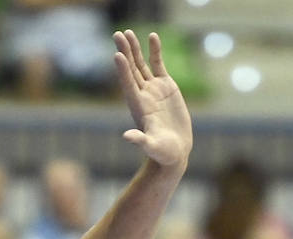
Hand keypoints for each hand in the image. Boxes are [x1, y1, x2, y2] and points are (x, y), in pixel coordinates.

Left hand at [114, 30, 191, 168]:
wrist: (175, 151)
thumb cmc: (163, 153)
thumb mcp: (152, 147)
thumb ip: (140, 141)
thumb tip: (127, 136)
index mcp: (138, 107)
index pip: (128, 85)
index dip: (123, 71)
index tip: (117, 55)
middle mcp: (143, 95)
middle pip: (131, 70)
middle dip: (124, 52)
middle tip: (117, 34)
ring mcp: (153, 89)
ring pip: (141, 64)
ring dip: (135, 49)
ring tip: (128, 32)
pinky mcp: (165, 86)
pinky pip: (158, 64)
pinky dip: (155, 51)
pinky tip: (152, 36)